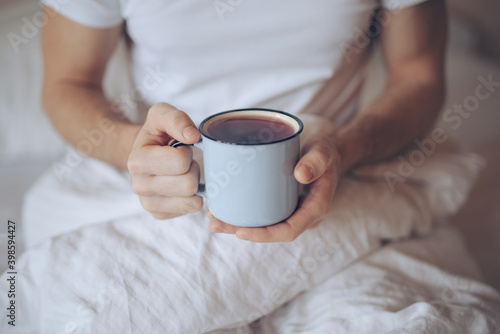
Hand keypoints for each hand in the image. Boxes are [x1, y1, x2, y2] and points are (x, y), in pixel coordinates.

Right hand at [128, 103, 202, 219]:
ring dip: (195, 184)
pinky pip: (190, 210)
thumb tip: (192, 136)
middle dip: (193, 169)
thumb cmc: (157, 134)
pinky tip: (183, 187)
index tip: (180, 147)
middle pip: (188, 184)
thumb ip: (176, 119)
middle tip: (185, 162)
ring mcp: (149, 203)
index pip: (181, 162)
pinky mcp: (160, 214)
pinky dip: (193, 197)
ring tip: (183, 173)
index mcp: (137, 161)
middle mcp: (139, 186)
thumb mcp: (162, 115)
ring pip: (192, 201)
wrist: (146, 153)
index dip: (187, 151)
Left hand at [208, 132, 343, 241]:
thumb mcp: (324, 152)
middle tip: (213, 224)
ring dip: (237, 224)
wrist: (329, 155)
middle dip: (241, 231)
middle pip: (270, 231)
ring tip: (212, 218)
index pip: (289, 231)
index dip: (264, 235)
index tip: (240, 231)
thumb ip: (316, 161)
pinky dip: (243, 213)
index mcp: (315, 209)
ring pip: (264, 224)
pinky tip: (223, 206)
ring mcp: (291, 212)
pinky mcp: (282, 204)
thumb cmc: (326, 153)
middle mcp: (302, 216)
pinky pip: (263, 214)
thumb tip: (301, 175)